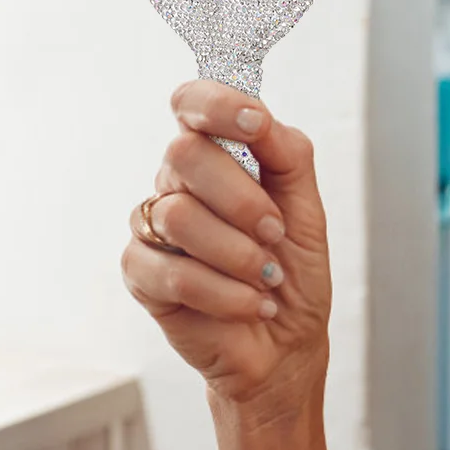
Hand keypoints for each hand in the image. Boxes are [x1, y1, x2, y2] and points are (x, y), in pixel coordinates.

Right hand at [122, 82, 330, 408]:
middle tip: (274, 233)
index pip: (193, 104)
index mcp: (218, 157)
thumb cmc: (292, 275)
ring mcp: (155, 227)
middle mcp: (180, 185)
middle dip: (242, 199)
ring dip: (238, 255)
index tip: (255, 125)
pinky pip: (171, 271)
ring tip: (264, 279)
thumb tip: (260, 119)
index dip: (217, 104)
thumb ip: (287, 155)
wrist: (284, 345)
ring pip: (178, 215)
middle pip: (183, 154)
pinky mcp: (142, 274)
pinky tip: (247, 304)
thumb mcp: (308, 210)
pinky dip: (222, 293)